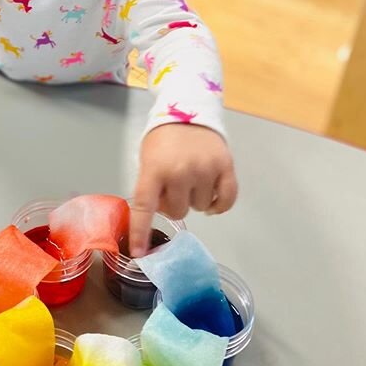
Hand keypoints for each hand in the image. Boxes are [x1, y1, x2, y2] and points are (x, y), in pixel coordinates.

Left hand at [129, 123, 237, 256]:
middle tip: (173, 187)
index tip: (139, 254)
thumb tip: (156, 216)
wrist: (189, 110)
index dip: (141, 232)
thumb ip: (150, 186)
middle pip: (178, 212)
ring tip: (191, 180)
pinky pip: (225, 201)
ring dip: (195, 199)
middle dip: (174, 204)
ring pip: (200, 207)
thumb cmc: (163, 139)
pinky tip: (211, 199)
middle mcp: (180, 172)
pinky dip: (218, 206)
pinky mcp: (226, 167)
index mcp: (154, 170)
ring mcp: (205, 170)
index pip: (145, 208)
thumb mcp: (147, 159)